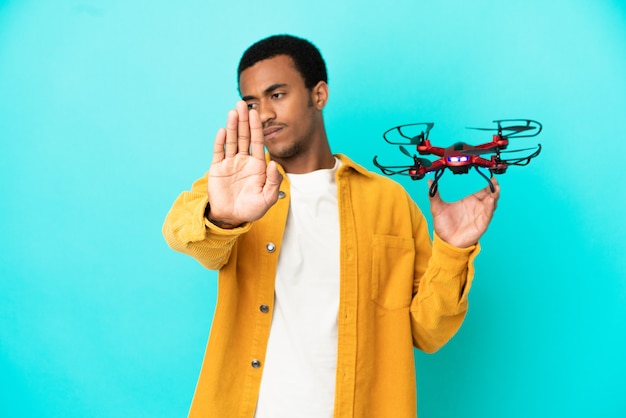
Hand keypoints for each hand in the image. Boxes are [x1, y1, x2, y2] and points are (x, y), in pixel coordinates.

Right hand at [207, 101, 281, 227]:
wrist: (232, 218)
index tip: (256, 113)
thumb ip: (273, 181)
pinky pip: (219, 152)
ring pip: (231, 141)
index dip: (256, 127)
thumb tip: (273, 163)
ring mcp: (230, 163)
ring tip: (233, 112)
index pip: (257, 142)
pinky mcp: (217, 169)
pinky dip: (220, 141)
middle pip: (243, 136)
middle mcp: (243, 161)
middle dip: (244, 120)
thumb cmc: (252, 209)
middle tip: (243, 103)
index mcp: (257, 165)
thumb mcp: (268, 198)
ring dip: (232, 126)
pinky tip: (223, 130)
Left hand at [429, 177, 499, 247]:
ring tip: (496, 188)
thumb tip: (429, 182)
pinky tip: (491, 200)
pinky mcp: (481, 224)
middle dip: (494, 188)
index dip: (488, 184)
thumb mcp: (437, 208)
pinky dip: (490, 207)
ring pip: (491, 204)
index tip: (491, 177)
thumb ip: (434, 195)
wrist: (445, 241)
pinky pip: (488, 214)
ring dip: (494, 196)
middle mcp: (477, 207)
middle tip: (495, 181)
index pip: (482, 190)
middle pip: (490, 195)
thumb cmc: (443, 225)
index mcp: (470, 201)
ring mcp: (481, 215)